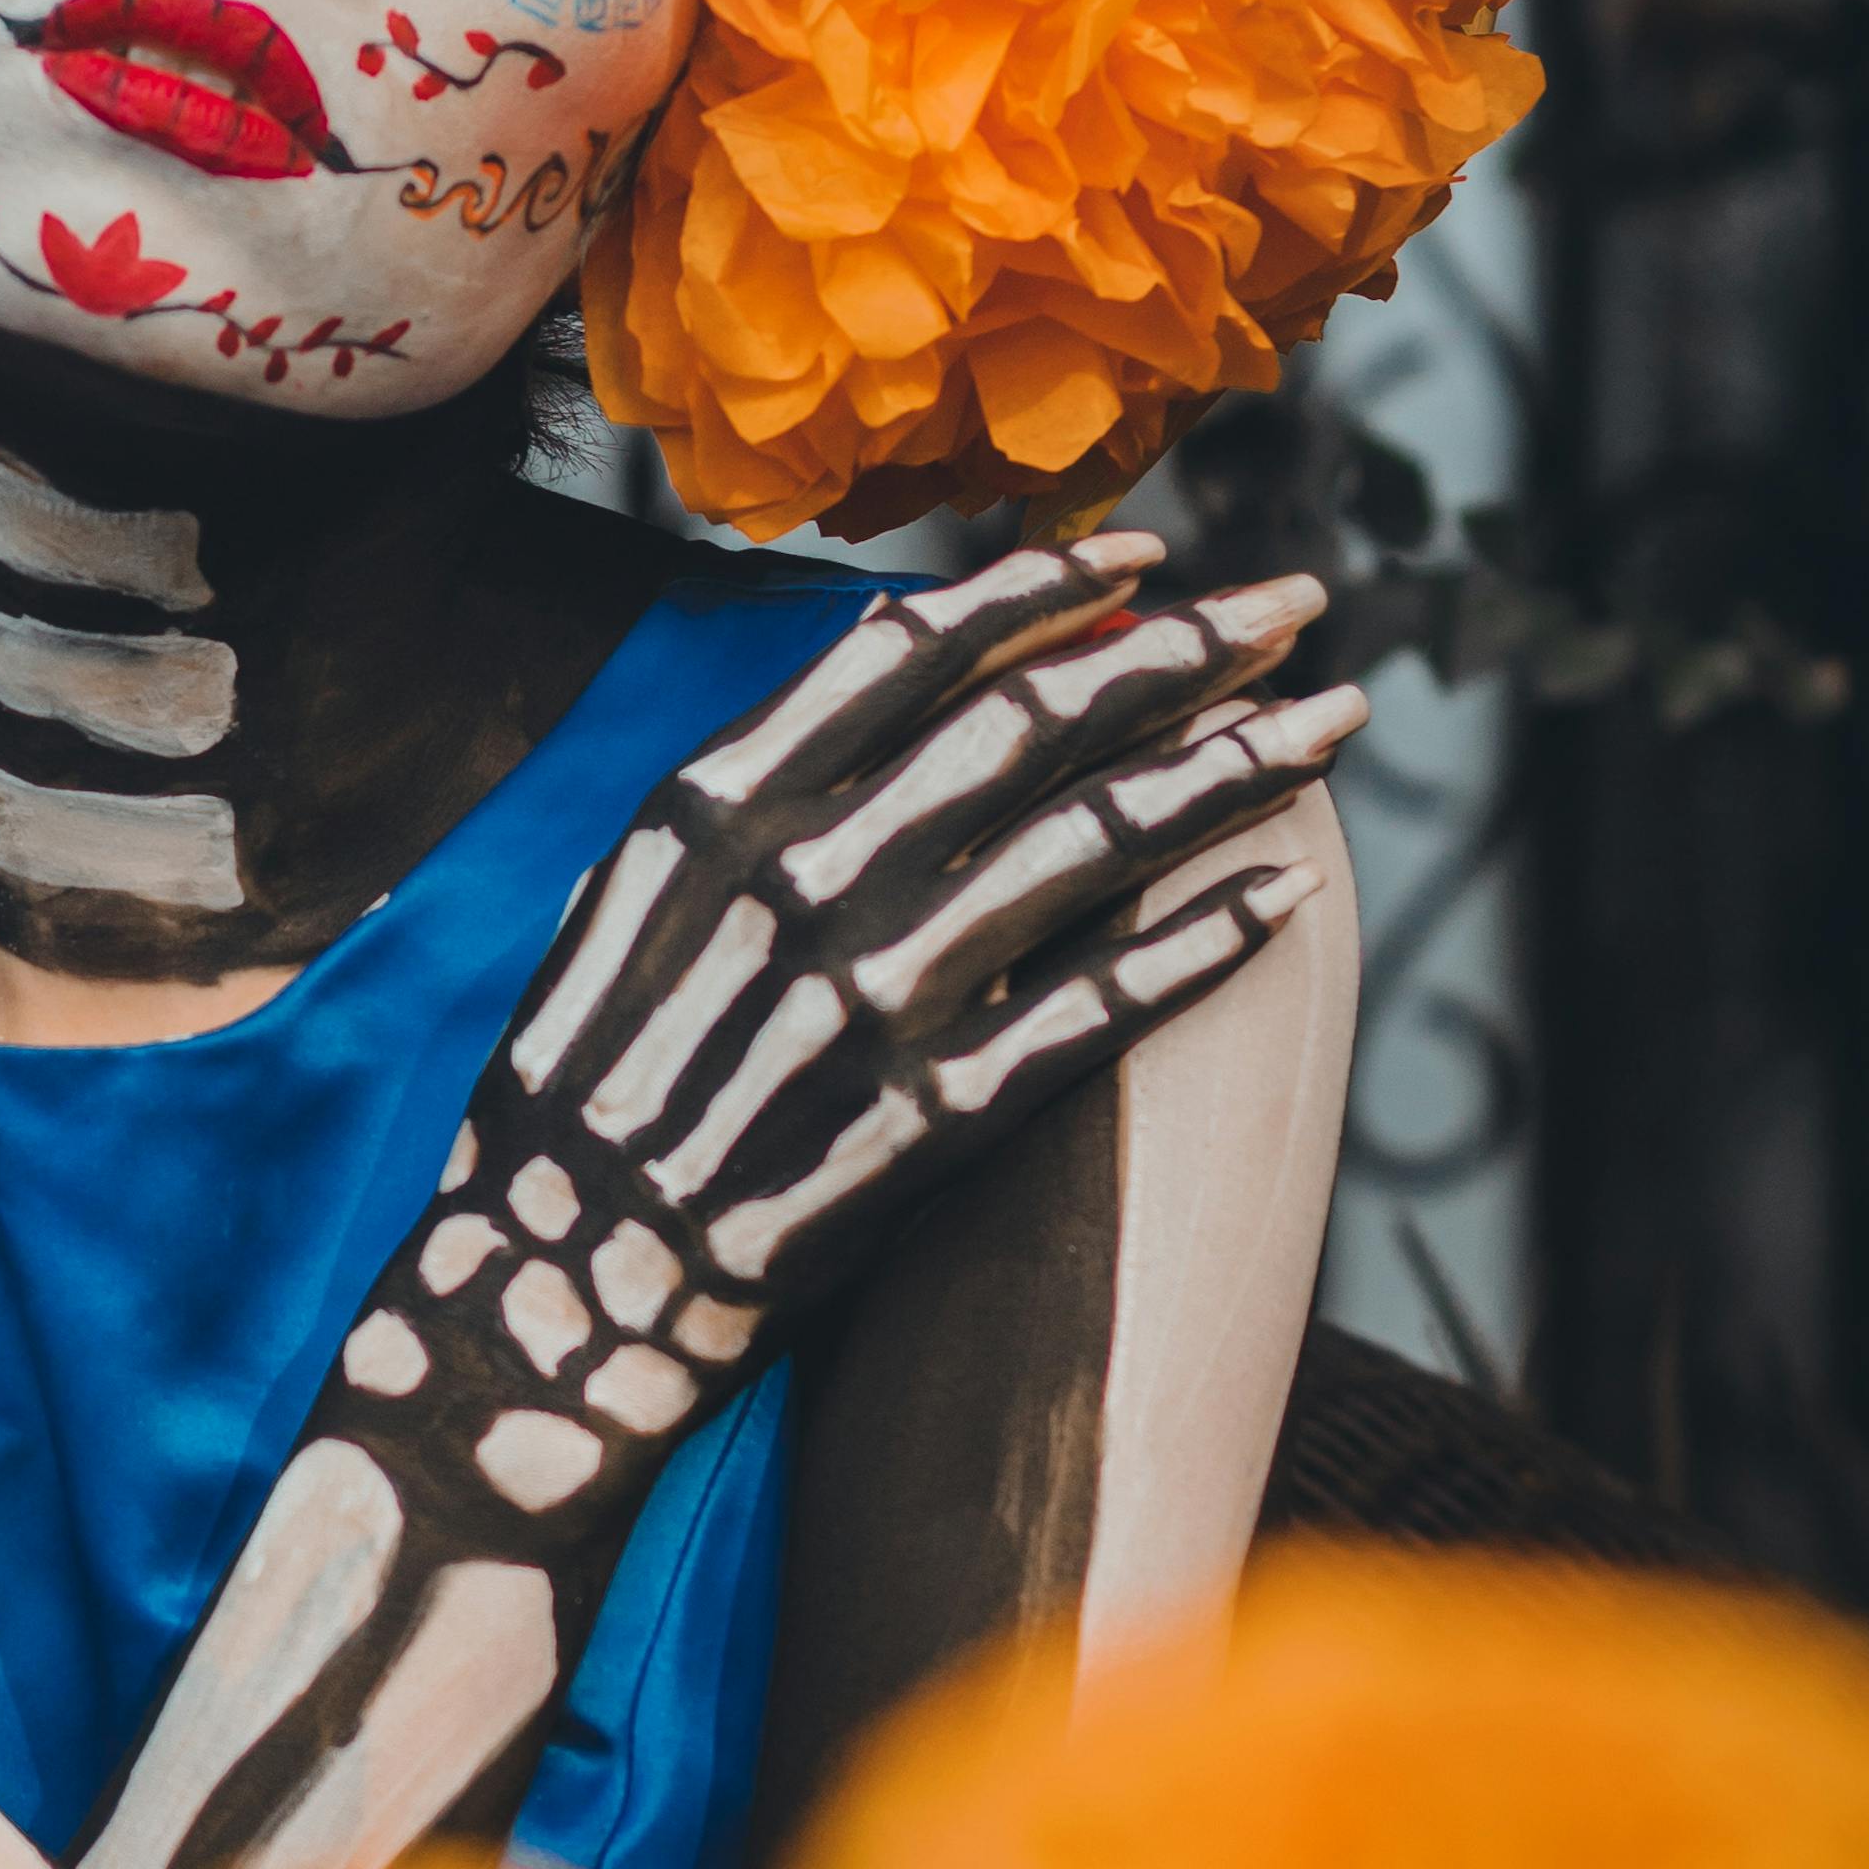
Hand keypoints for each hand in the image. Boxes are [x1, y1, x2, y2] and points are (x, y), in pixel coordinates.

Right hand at [76, 535, 1357, 1868]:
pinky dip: (1196, 948)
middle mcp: (795, 887)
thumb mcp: (624, 906)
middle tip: (1296, 609)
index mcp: (708, 812)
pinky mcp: (922, 1131)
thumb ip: (748, 792)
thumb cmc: (574, 1102)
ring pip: (1089, 845)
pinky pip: (1092, 1017)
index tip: (1146, 558)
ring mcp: (864, 1009)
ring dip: (1229, 768)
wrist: (538, 1310)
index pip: (909, 653)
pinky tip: (1284, 897)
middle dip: (1184, 652)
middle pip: (1030, 726)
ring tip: (1330, 724)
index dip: (1044, 592)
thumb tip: (882, 665)